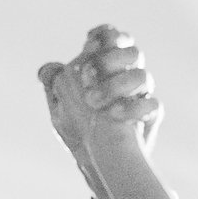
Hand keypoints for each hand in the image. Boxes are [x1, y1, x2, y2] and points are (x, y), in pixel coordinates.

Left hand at [37, 26, 160, 198]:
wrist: (97, 163)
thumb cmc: (79, 131)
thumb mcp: (61, 108)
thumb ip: (56, 86)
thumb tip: (45, 70)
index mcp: (106, 68)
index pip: (112, 38)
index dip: (105, 35)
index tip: (90, 42)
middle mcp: (126, 76)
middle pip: (131, 52)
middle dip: (108, 60)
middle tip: (86, 75)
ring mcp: (141, 95)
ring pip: (142, 76)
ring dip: (116, 85)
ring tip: (92, 102)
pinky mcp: (150, 116)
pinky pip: (152, 105)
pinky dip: (132, 108)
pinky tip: (113, 115)